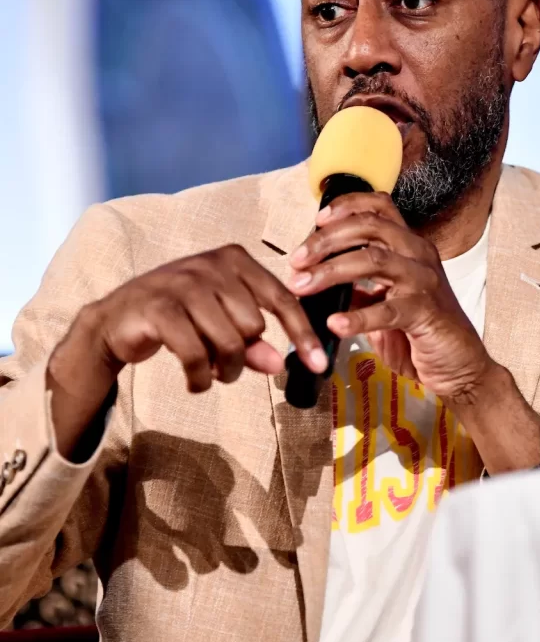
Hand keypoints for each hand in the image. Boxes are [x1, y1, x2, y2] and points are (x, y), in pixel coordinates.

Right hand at [48, 244, 326, 457]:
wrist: (117, 318)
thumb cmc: (180, 318)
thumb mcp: (221, 326)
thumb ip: (253, 344)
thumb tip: (278, 364)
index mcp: (235, 259)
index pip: (282, 298)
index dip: (302, 334)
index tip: (320, 366)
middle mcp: (211, 264)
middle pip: (253, 326)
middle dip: (244, 357)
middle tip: (227, 366)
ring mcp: (183, 283)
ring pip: (229, 341)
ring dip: (224, 371)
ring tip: (212, 374)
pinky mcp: (159, 307)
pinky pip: (196, 353)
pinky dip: (200, 377)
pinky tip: (195, 382)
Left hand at [288, 191, 493, 400]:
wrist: (461, 367)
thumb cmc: (424, 333)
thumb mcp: (385, 305)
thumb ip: (360, 289)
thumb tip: (319, 280)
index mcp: (410, 248)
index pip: (379, 208)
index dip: (347, 207)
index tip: (318, 220)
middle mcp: (419, 256)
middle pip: (369, 227)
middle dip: (326, 240)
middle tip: (297, 259)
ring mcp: (424, 282)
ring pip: (372, 259)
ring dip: (330, 270)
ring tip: (303, 285)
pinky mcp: (425, 313)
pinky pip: (386, 310)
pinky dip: (356, 317)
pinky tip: (335, 324)